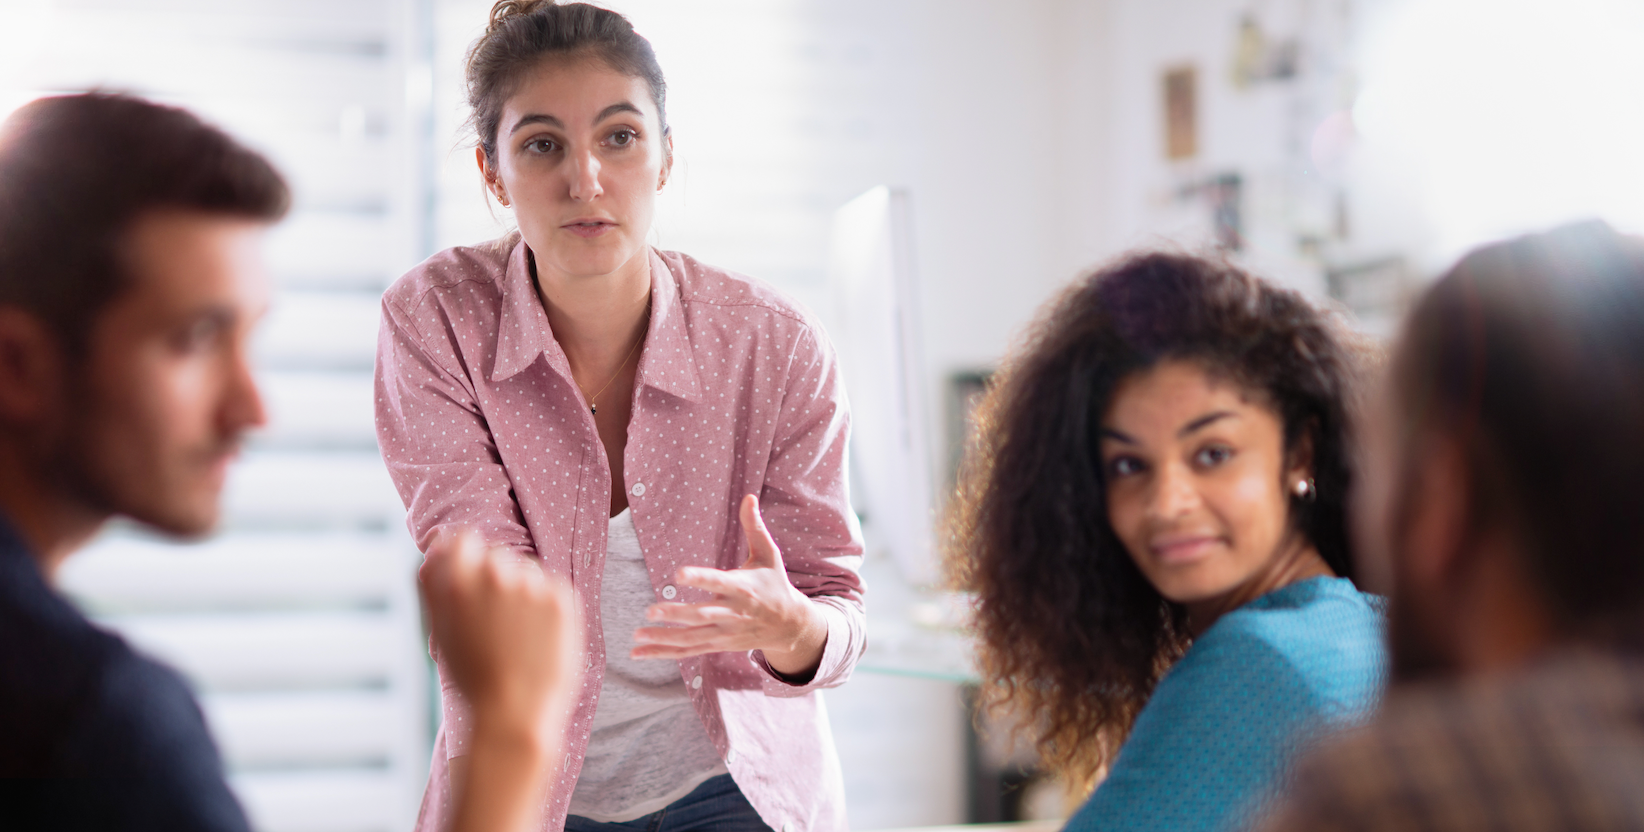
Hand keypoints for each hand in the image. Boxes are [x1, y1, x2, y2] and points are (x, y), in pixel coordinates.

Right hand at [419, 528, 583, 746]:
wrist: (514, 714)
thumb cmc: (474, 676)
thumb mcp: (441, 630)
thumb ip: (436, 583)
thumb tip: (439, 544)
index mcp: (456, 580)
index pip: (463, 539)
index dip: (468, 558)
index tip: (474, 581)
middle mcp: (493, 574)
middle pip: (497, 556)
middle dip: (497, 581)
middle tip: (497, 625)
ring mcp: (530, 583)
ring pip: (527, 572)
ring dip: (524, 594)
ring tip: (518, 637)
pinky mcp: (561, 596)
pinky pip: (552, 588)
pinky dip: (548, 608)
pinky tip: (539, 639)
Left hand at [632, 494, 827, 678]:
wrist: (789, 625)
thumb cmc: (774, 584)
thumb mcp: (769, 555)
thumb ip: (754, 528)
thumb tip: (749, 496)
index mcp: (743, 588)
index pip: (719, 582)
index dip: (700, 578)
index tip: (678, 573)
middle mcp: (732, 613)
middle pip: (701, 616)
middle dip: (676, 615)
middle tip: (650, 610)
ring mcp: (724, 632)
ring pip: (691, 638)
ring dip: (664, 638)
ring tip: (638, 634)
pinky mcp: (717, 644)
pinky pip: (687, 651)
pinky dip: (663, 653)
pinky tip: (639, 653)